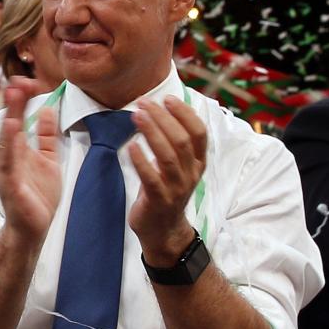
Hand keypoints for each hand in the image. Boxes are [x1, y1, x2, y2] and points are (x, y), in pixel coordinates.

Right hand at [0, 79, 61, 242]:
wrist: (32, 228)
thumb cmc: (37, 196)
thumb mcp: (48, 160)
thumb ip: (47, 137)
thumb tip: (49, 110)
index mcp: (17, 149)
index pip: (19, 118)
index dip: (23, 99)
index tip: (30, 80)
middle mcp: (8, 155)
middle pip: (10, 122)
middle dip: (14, 101)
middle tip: (19, 79)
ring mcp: (6, 168)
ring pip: (7, 136)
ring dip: (10, 114)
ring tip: (14, 94)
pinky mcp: (8, 182)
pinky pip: (8, 159)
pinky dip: (8, 142)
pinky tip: (12, 126)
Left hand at [128, 95, 207, 262]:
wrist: (163, 230)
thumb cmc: (166, 191)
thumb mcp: (177, 167)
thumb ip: (174, 144)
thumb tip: (163, 111)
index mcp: (197, 162)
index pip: (199, 132)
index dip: (185, 113)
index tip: (167, 98)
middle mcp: (191, 173)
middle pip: (182, 140)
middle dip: (163, 118)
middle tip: (143, 102)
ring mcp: (177, 188)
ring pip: (168, 156)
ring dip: (152, 133)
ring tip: (136, 116)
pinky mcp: (159, 200)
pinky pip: (151, 178)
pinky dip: (141, 161)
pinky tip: (130, 146)